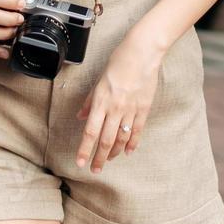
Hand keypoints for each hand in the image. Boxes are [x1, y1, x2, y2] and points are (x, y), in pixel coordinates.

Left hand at [75, 31, 164, 171]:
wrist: (142, 53)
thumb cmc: (118, 62)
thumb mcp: (99, 81)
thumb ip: (90, 101)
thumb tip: (81, 117)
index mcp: (101, 101)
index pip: (90, 132)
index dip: (84, 149)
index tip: (80, 162)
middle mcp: (115, 108)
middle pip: (106, 140)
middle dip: (99, 158)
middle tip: (95, 170)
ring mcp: (131, 110)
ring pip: (121, 138)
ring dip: (114, 152)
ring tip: (108, 161)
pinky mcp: (144, 109)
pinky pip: (137, 131)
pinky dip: (132, 143)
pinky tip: (128, 151)